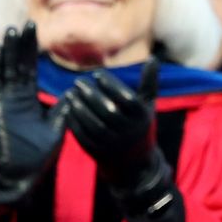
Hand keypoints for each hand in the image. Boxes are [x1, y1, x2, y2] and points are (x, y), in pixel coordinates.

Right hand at [0, 23, 67, 206]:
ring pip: (5, 70)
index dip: (32, 50)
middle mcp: (14, 97)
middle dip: (22, 45)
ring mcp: (3, 102)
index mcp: (28, 100)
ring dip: (8, 51)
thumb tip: (77, 94)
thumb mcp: (56, 127)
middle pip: (18, 65)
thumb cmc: (37, 155)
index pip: (30, 69)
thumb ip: (62, 109)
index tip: (37, 30)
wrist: (18, 176)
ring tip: (10, 31)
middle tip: (26, 23)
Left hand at [64, 61, 162, 191]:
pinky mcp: (97, 152)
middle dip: (91, 94)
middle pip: (108, 111)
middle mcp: (129, 132)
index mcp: (142, 118)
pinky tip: (68, 108)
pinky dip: (74, 121)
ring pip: (93, 123)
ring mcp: (112, 144)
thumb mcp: (147, 105)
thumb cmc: (140, 125)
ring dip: (79, 107)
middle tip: (78, 81)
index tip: (97, 74)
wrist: (134, 163)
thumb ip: (149, 83)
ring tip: (71, 93)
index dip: (111, 85)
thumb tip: (152, 58)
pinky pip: (83, 135)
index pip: (126, 98)